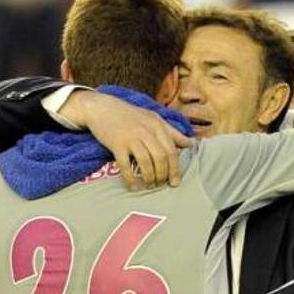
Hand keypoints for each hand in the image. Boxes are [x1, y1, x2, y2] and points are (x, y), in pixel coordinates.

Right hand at [61, 91, 192, 189]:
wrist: (102, 107)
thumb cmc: (130, 115)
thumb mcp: (153, 118)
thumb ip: (172, 132)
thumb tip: (191, 144)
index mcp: (157, 125)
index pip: (171, 150)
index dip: (175, 168)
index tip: (175, 182)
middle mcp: (146, 131)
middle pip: (161, 157)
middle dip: (163, 175)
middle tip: (161, 184)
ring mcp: (131, 137)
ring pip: (146, 162)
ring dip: (150, 177)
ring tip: (150, 185)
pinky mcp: (116, 144)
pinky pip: (126, 165)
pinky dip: (130, 178)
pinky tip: (133, 186)